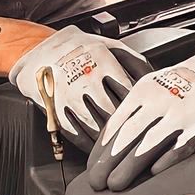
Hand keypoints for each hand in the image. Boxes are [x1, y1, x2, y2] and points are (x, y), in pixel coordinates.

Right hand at [9, 25, 151, 151]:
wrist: (40, 49)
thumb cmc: (81, 48)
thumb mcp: (110, 45)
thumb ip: (135, 61)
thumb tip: (154, 81)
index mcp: (102, 60)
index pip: (128, 91)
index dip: (139, 106)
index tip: (146, 117)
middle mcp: (85, 78)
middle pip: (113, 112)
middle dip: (126, 127)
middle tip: (137, 138)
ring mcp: (68, 95)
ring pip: (95, 127)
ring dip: (109, 141)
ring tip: (120, 149)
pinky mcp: (54, 109)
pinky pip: (76, 134)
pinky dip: (89, 145)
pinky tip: (98, 149)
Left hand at [87, 32, 194, 190]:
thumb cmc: (188, 82)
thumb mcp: (156, 86)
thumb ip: (136, 111)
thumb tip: (112, 141)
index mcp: (144, 90)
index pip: (116, 122)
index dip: (101, 148)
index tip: (92, 166)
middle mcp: (160, 100)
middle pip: (128, 134)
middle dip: (109, 161)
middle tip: (96, 181)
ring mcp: (181, 112)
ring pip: (150, 142)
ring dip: (130, 165)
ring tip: (116, 183)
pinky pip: (181, 144)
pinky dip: (166, 159)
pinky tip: (154, 172)